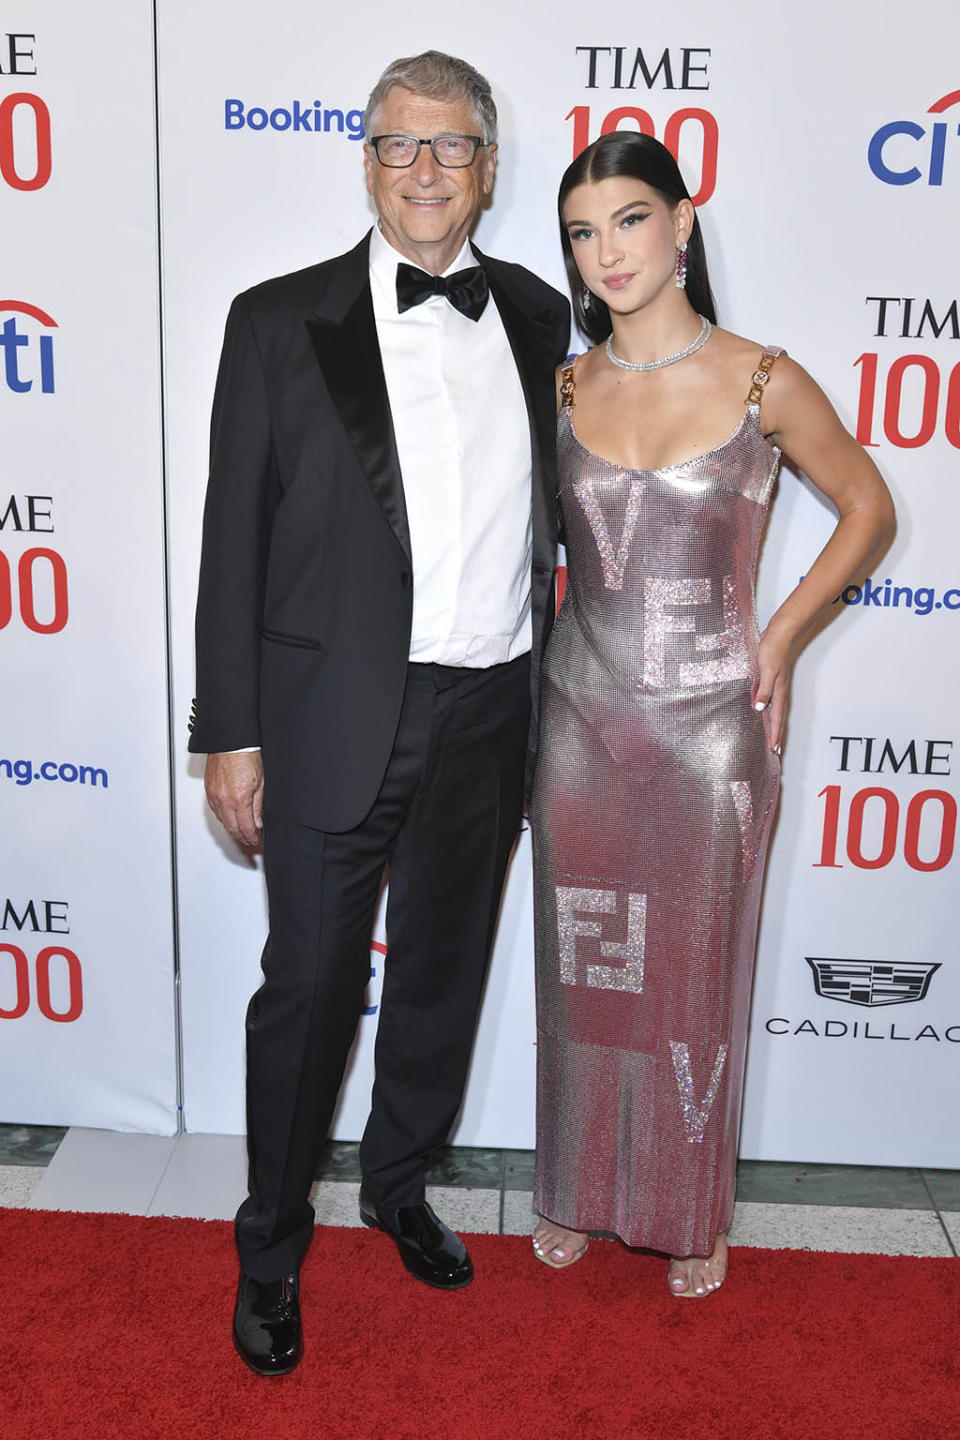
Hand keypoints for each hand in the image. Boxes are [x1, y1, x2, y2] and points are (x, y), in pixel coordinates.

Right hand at [205, 751, 263, 845]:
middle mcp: (224, 800)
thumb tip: (258, 821)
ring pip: (222, 821)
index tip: (256, 839)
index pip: (246, 827)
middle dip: (242, 837)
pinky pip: (215, 811)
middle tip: (250, 840)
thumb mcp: (260, 782)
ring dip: (232, 829)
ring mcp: (214, 796)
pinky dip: (223, 818)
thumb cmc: (246, 756)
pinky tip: (230, 818)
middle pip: (232, 828)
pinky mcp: (209, 791)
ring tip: (241, 832)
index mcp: (239, 799)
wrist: (230, 742)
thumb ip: (258, 805)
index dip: (252, 837)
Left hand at [754, 625, 793, 751]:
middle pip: (779, 718)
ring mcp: (778, 685)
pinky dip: (770, 711)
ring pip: (777, 710)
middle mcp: (780, 691)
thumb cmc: (773, 649)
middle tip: (776, 750)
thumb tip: (759, 709)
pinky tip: (764, 711)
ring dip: (775, 725)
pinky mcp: (773, 679)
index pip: (776, 718)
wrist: (780, 633)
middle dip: (778, 735)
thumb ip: (764, 690)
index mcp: (779, 691)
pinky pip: (773, 701)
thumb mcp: (766, 670)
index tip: (774, 749)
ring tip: (773, 736)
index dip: (775, 734)